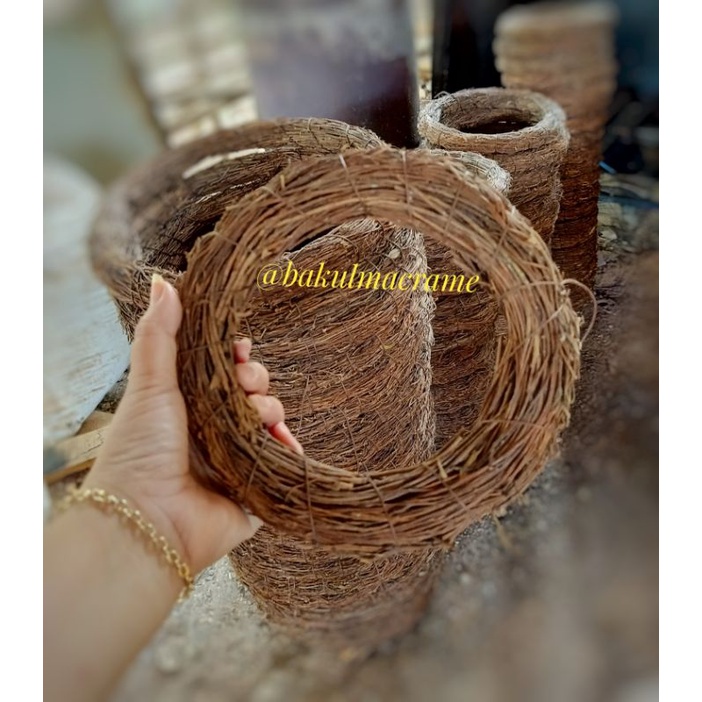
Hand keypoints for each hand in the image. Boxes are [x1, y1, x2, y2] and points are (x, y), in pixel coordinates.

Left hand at [83, 274, 301, 573]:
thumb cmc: (140, 450)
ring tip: (259, 417)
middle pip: (253, 392)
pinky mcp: (255, 491)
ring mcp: (236, 461)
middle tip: (246, 387)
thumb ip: (159, 334)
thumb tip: (163, 281)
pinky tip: (285, 442)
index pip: (224, 372)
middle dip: (257, 382)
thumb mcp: (150, 385)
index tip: (241, 348)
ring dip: (271, 412)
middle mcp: (214, 432)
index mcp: (189, 407)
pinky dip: (289, 450)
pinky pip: (284, 463)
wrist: (146, 520)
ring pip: (271, 422)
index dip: (238, 357)